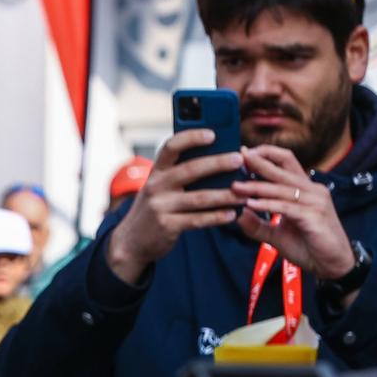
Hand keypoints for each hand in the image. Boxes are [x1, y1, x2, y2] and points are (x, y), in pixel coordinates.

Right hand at [103, 129, 243, 285]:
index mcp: (156, 172)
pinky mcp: (166, 226)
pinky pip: (197, 220)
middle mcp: (156, 187)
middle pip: (190, 169)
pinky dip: (217, 217)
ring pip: (199, 198)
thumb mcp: (160, 188)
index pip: (171, 147)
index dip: (191, 138)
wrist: (130, 242)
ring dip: (225, 195)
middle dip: (218, 163)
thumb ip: (180, 175)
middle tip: (239, 159)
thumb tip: (220, 161)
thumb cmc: (155, 209)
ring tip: (245, 194)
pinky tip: (232, 214)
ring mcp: (160, 207)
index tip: (212, 134)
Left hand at [232, 144, 357, 281]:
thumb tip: (237, 215)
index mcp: (304, 189)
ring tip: (234, 186)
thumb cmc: (308, 245)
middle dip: (258, 163)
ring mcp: (315, 202)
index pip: (286, 161)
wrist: (331, 264)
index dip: (266, 154)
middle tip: (237, 158)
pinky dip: (267, 205)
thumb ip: (257, 225)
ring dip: (256, 187)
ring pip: (281, 188)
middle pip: (283, 169)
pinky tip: (250, 204)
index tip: (244, 153)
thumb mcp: (276, 234)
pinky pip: (286, 207)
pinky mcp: (314, 217)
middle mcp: (312, 190)